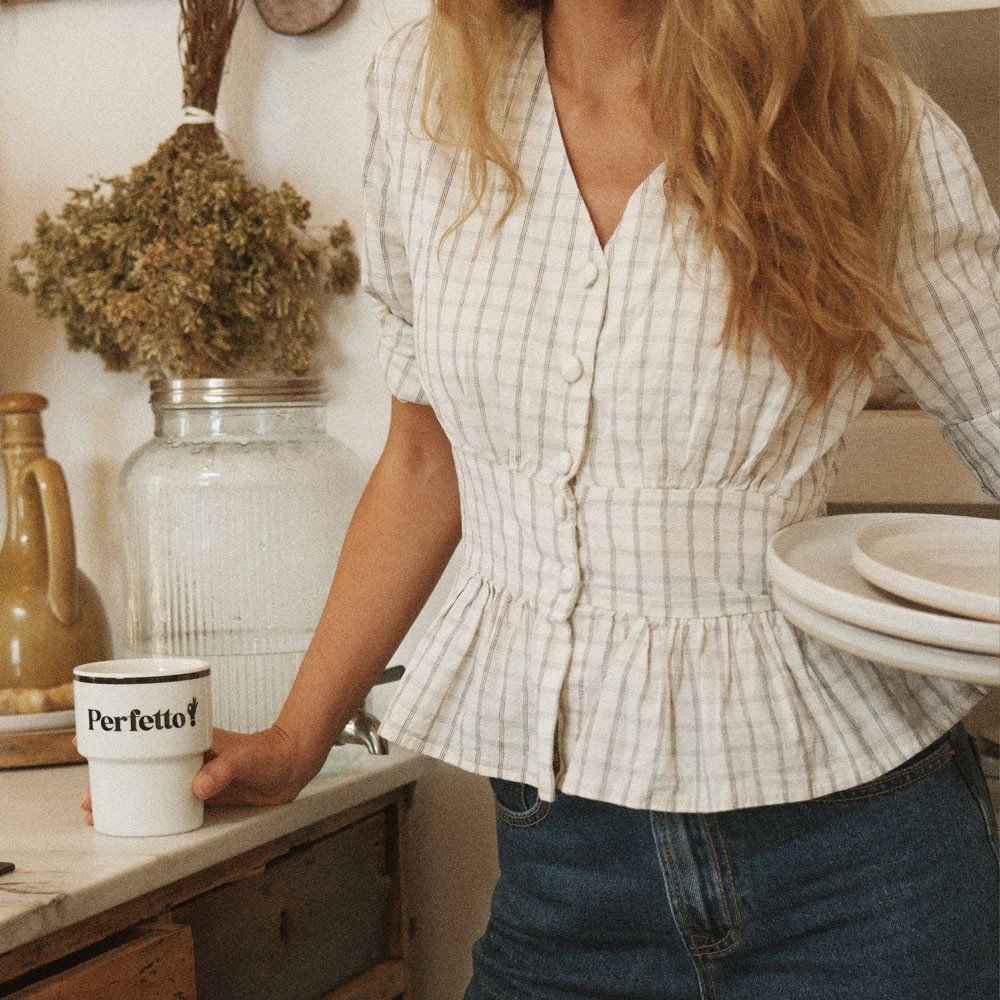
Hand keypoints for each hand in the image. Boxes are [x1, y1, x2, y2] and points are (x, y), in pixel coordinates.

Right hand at [78, 725, 309, 824]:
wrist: (293, 766)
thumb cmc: (271, 753)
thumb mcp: (247, 759)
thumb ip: (225, 770)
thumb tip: (198, 786)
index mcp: (190, 740)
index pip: (147, 739)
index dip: (117, 743)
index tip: (84, 744)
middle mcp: (187, 758)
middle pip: (142, 766)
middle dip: (113, 780)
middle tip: (89, 798)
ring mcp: (194, 777)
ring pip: (153, 787)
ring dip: (129, 798)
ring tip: (101, 815)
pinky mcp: (204, 796)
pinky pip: (172, 804)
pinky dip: (153, 812)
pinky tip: (139, 824)